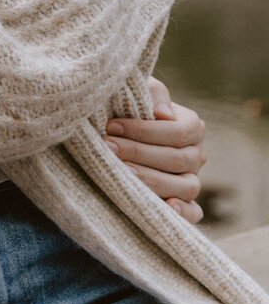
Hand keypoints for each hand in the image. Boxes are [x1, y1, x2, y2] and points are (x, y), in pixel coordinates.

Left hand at [105, 78, 206, 223]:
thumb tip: (163, 114)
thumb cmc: (129, 106)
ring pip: (185, 186)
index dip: (144, 130)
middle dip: (138, 153)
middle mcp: (197, 154)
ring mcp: (192, 180)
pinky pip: (194, 213)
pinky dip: (184, 213)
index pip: (177, 132)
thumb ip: (154, 94)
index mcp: (192, 126)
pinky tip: (167, 207)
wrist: (118, 130)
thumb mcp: (140, 90)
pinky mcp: (184, 202)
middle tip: (107, 148)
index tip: (112, 126)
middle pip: (176, 159)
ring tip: (122, 174)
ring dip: (152, 180)